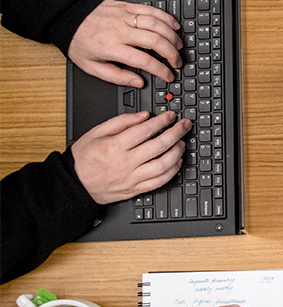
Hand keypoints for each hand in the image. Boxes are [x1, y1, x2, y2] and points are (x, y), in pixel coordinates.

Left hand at [68, 0, 181, 87]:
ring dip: (172, 36)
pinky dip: (166, 18)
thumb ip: (116, 77)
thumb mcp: (91, 66)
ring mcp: (124, 16)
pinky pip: (151, 10)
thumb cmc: (79, 42)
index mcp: (112, 47)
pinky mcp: (127, 6)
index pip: (145, 61)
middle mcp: (120, 31)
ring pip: (157, 24)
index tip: (169, 76)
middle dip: (172, 53)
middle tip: (178, 62)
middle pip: (155, 41)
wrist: (67, 17)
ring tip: (178, 46)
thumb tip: (138, 82)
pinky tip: (174, 26)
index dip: (161, 70)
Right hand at [71, 111, 189, 203]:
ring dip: (177, 152)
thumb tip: (144, 116)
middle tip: (185, 125)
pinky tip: (176, 161)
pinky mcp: (135, 190)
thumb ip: (121, 122)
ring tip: (182, 142)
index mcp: (114, 146)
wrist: (74, 184)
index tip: (171, 116)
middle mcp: (125, 163)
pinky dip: (172, 171)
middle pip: (159, 146)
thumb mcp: (96, 132)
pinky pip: (159, 182)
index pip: (146, 130)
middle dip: (177, 132)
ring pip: (163, 165)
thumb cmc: (84, 158)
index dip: (162, 121)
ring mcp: (131, 178)